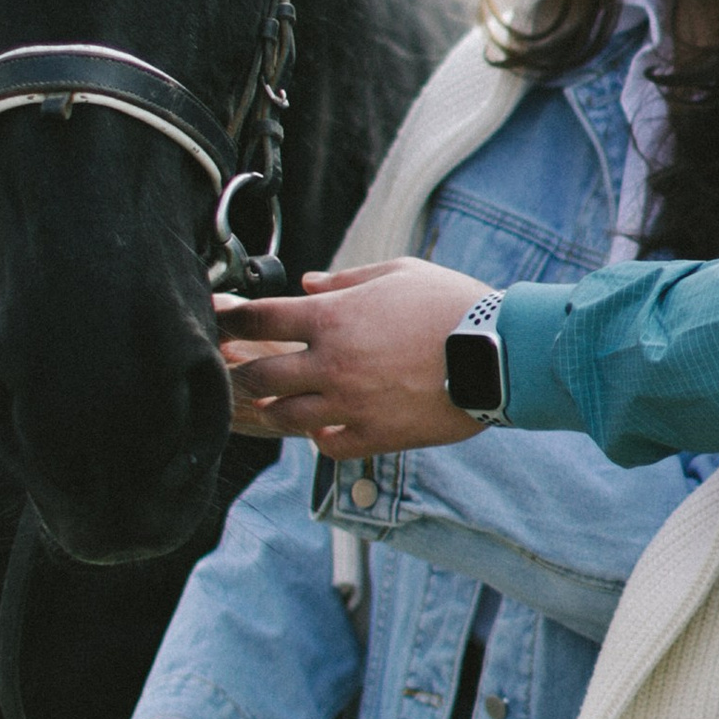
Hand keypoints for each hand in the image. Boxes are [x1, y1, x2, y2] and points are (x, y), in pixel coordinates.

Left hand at [215, 259, 488, 454]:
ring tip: (279, 402)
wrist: (498, 352)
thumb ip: (346, 279)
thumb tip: (307, 283)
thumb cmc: (450, 304)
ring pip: (285, 417)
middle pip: (259, 375)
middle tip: (240, 370)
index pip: (259, 318)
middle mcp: (331, 364)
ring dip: (277, 408)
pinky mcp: (374, 435)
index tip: (220, 320)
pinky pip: (326, 445)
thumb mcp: (398, 273)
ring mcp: (350, 404)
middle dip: (242, 372)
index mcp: (332, 318)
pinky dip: (319, 436)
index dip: (230, 317)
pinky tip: (324, 426)